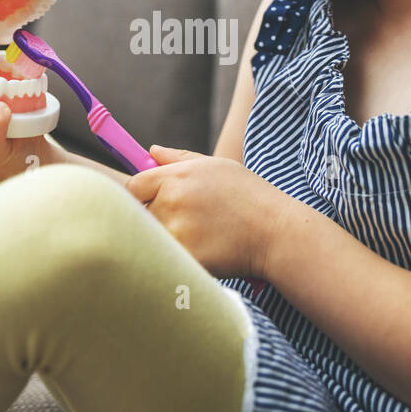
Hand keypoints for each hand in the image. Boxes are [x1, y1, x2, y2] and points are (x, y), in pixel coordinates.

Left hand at [124, 144, 284, 279]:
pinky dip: (176, 260)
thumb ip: (179, 158)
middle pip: (140, 214)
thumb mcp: (217, 166)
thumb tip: (151, 151)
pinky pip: (166, 259)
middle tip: (185, 223)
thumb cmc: (249, 196)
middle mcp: (172, 201)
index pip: (134, 187)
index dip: (141, 196)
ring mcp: (177, 231)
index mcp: (177, 176)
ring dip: (166, 240)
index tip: (155, 203)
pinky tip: (202, 253)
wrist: (276, 231)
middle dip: (156, 219)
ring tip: (198, 238)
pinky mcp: (184, 258)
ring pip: (152, 239)